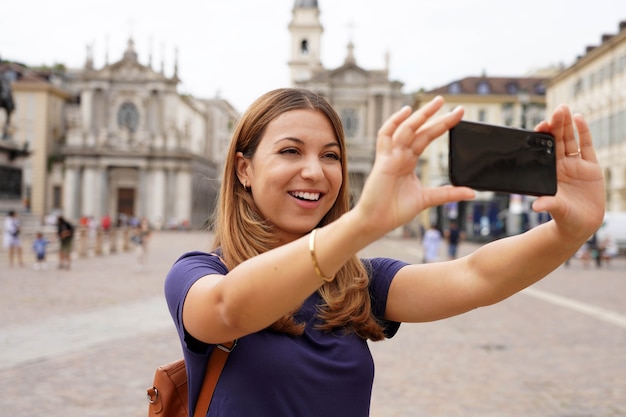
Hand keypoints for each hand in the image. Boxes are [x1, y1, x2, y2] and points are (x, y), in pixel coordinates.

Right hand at [355, 96, 473, 233]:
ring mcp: (391, 155)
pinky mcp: (383, 160)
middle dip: (436, 115)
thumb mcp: (427, 199)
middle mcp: (400, 154)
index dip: (442, 125)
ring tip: (437, 103)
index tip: (458, 114)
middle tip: (453, 104)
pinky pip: (385, 136)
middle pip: (420, 129)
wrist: (376, 221)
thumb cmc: (395, 210)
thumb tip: (471, 193)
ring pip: (406, 128)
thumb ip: (448, 193)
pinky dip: (394, 122)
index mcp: (409, 161)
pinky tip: (406, 111)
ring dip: (421, 115)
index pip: (428, 136)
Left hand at [532, 105, 604, 239]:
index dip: (543, 137)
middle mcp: (560, 166)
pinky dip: (583, 133)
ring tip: (564, 109)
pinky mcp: (590, 167)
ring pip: (570, 140)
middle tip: (556, 110)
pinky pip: (586, 146)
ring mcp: (575, 165)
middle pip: (557, 141)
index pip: (544, 150)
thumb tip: (537, 205)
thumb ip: (549, 204)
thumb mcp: (557, 210)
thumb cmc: (564, 218)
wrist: (581, 225)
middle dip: (556, 125)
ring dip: (567, 125)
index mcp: (549, 172)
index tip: (541, 125)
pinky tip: (579, 119)